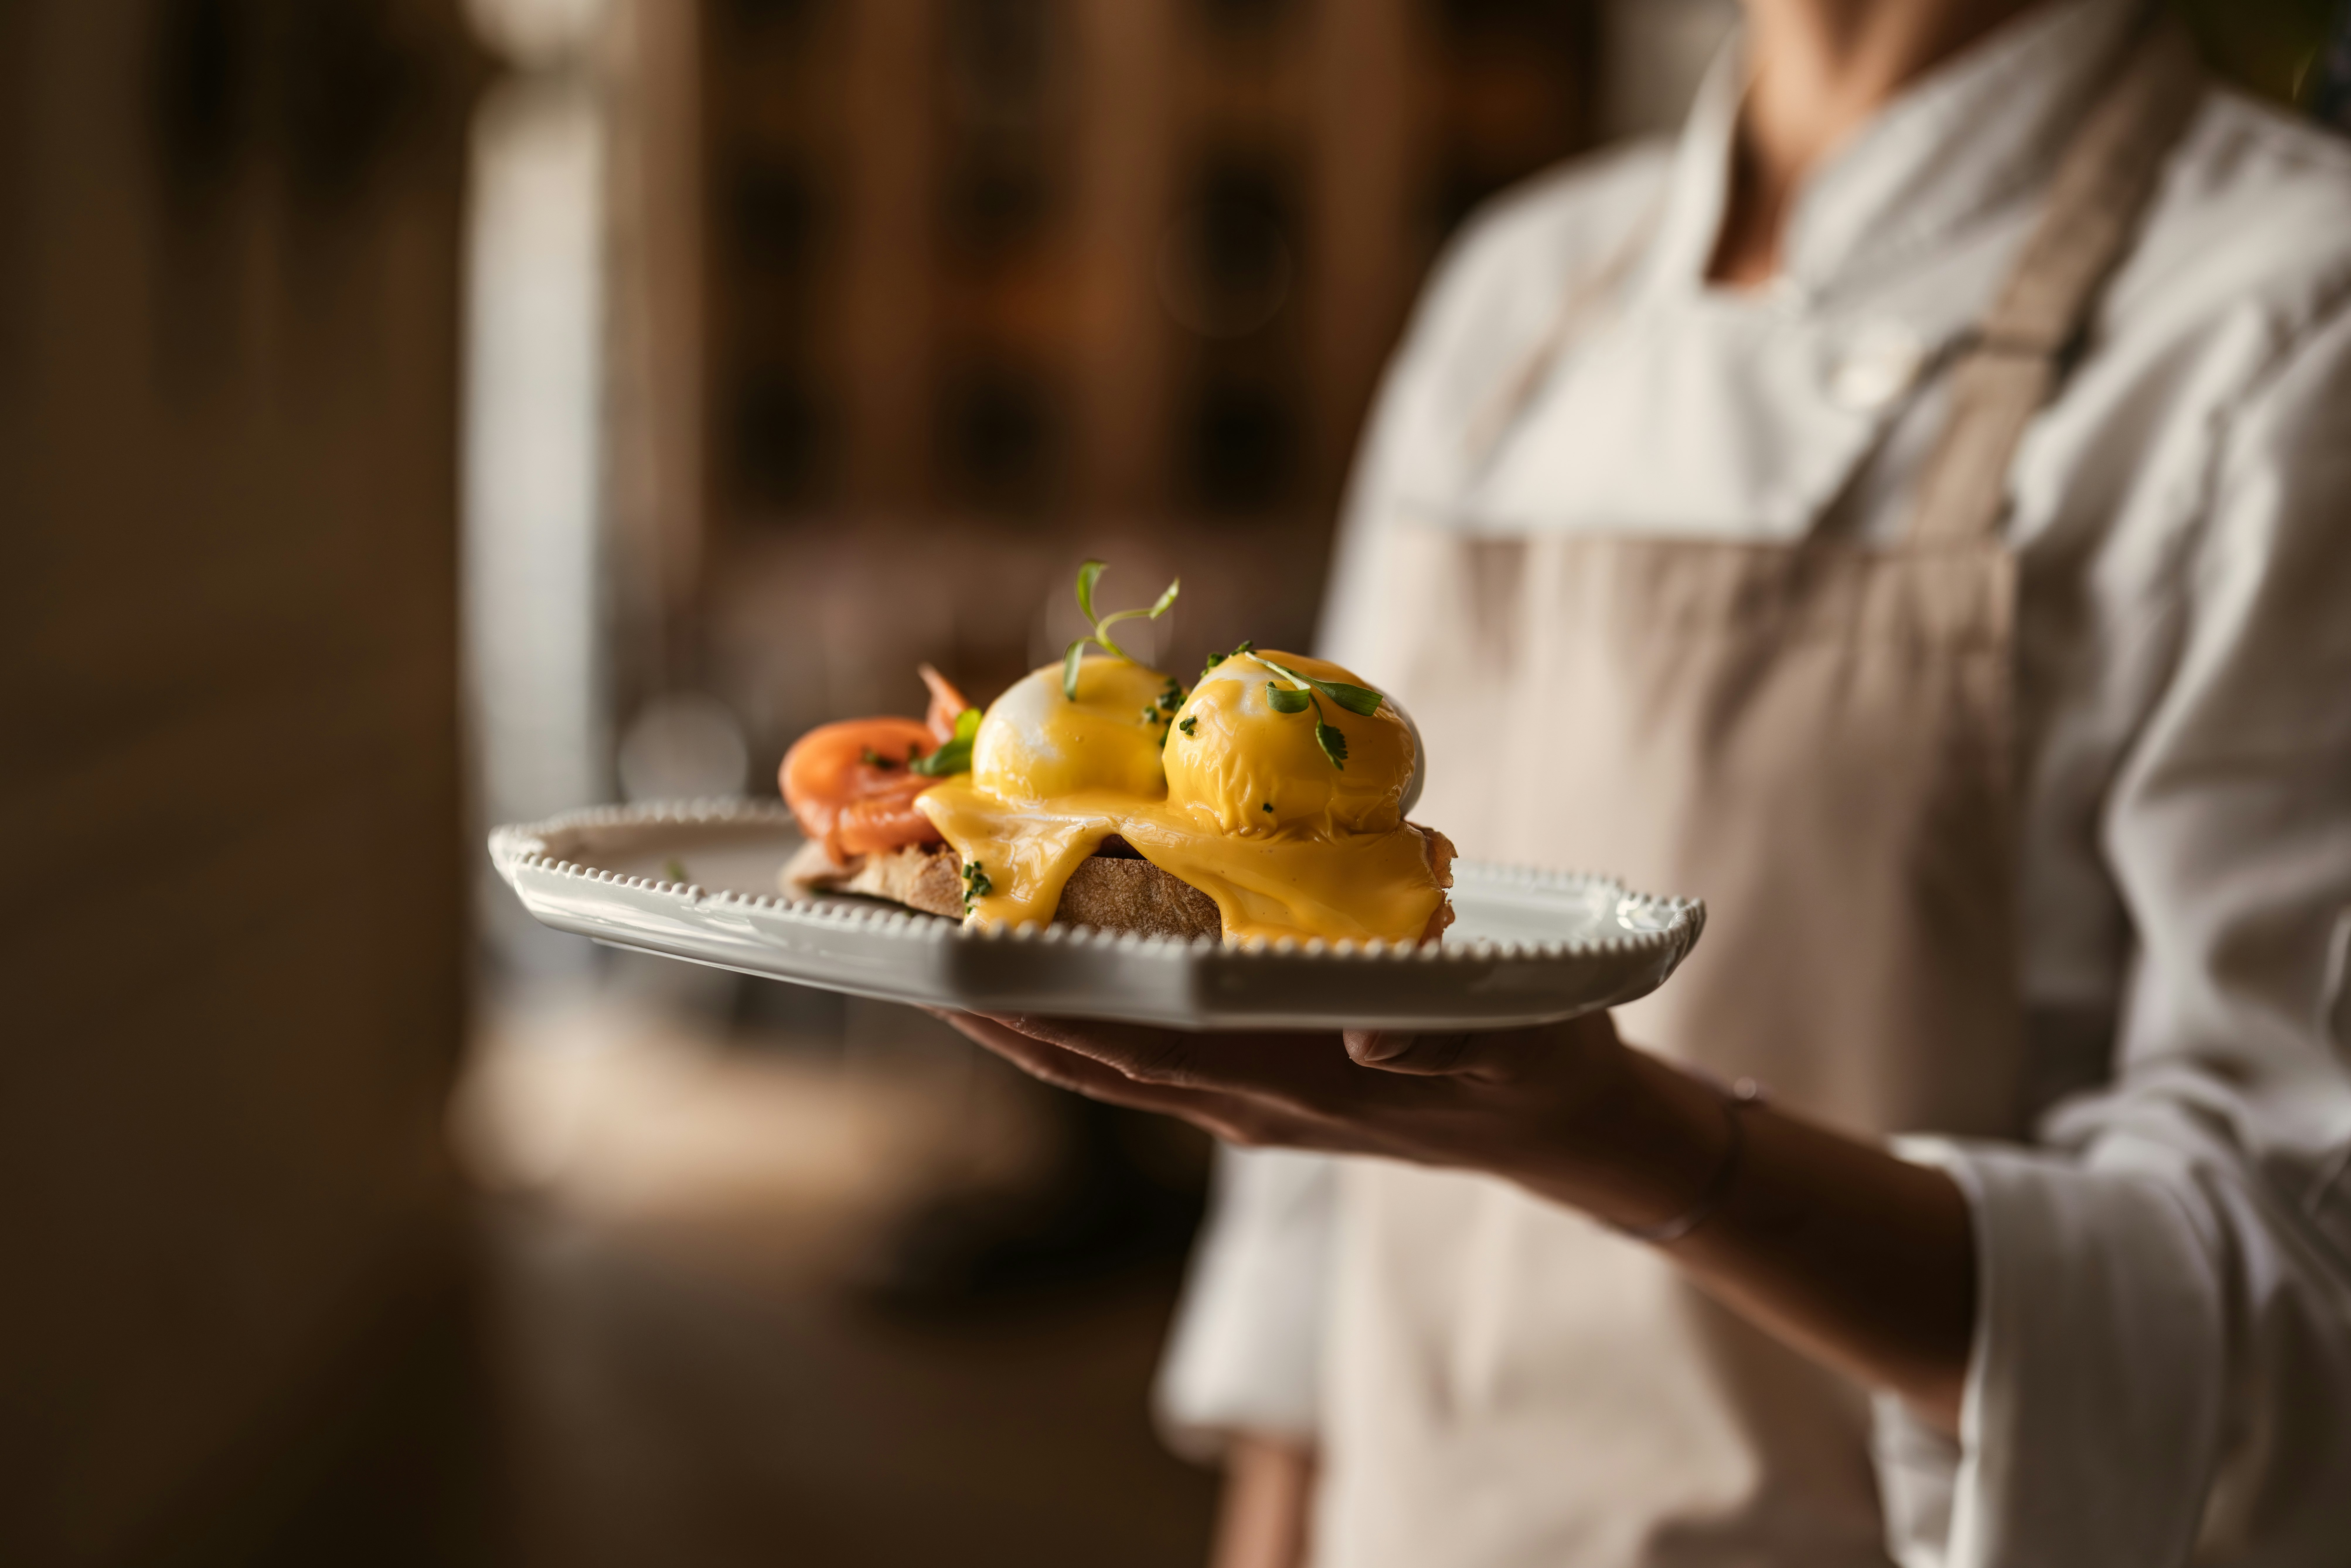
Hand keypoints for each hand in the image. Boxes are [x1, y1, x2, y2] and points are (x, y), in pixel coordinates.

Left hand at [933, 1010, 1736, 1236]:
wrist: (1563, 1124)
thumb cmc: (1541, 1064)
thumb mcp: (1519, 1036)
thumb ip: (1444, 1036)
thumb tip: (1365, 1033)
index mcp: (1293, 1081)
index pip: (1143, 1047)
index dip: (1049, 1013)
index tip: (962, 975)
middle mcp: (1249, 1097)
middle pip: (1094, 1060)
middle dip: (999, 1011)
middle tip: (903, 950)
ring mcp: (1250, 1096)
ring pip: (1109, 1062)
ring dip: (1024, 1018)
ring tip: (942, 962)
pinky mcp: (1264, 1082)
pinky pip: (1148, 1055)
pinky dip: (1085, 1017)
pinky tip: (1049, 976)